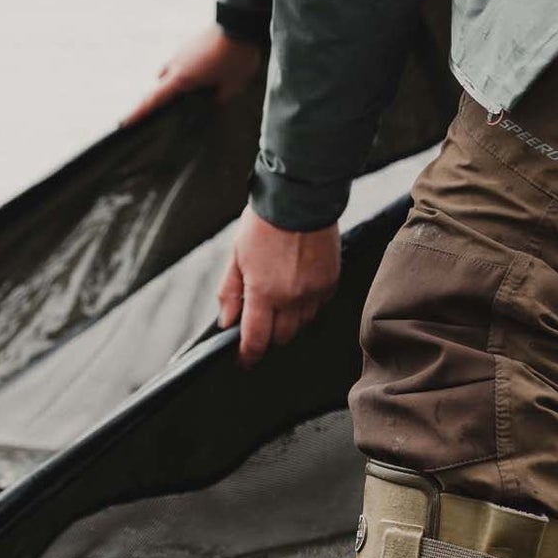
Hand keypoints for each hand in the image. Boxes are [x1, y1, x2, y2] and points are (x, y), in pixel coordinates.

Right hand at [123, 24, 262, 125]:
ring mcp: (181, 50)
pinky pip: (183, 59)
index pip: (154, 99)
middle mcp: (176, 64)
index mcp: (181, 78)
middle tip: (173, 105)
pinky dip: (188, 67)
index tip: (125, 123)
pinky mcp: (190, 41)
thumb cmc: (235, 57)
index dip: (139, 112)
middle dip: (164, 95)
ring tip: (198, 85)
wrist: (240, 22)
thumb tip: (215, 101)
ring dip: (178, 79)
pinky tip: (207, 69)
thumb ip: (220, 97)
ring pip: (172, 69)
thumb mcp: (232, 85)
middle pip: (161, 84)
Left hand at [218, 205, 339, 368]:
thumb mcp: (236, 257)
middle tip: (260, 322)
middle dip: (269, 335)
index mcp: (264, 292)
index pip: (256, 339)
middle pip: (282, 337)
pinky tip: (297, 286)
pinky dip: (307, 304)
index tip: (244, 361)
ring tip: (278, 298)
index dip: (248, 355)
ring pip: (302, 323)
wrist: (299, 197)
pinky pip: (318, 305)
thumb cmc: (264, 223)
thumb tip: (227, 322)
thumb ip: (230, 293)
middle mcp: (292, 297)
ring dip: (288, 320)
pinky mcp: (331, 281)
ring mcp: (315, 291)